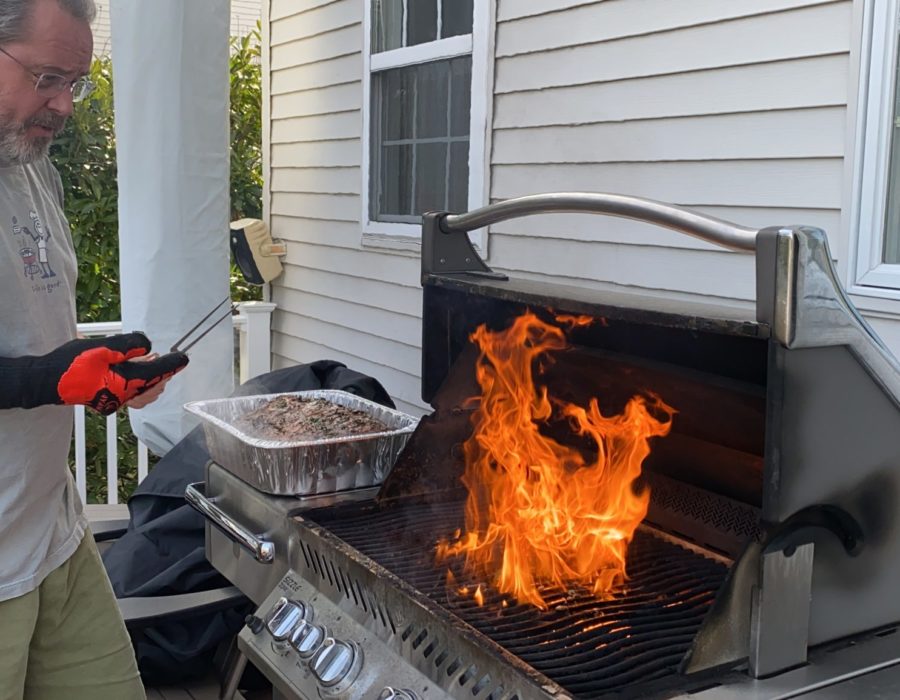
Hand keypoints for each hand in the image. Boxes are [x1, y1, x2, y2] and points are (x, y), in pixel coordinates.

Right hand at [48, 334, 188, 413]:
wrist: (45, 381)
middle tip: (166, 355)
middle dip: (162, 371)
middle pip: (153, 385)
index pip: (157, 373)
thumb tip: (148, 347)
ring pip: (143, 391)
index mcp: (126, 382)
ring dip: (151, 377)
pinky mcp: (106, 401)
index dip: (172, 364)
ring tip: (150, 360)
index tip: (185, 358)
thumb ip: (129, 345)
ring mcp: (114, 401)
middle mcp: (123, 396)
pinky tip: (135, 372)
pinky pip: (131, 395)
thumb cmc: (71, 363)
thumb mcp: (102, 348)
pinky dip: (139, 384)